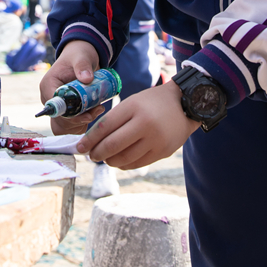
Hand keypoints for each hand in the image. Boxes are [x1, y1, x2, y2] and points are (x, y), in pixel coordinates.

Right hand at [39, 41, 103, 134]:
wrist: (82, 57)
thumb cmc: (79, 55)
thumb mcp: (82, 57)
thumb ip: (83, 66)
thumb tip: (86, 79)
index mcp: (48, 85)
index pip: (55, 106)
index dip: (70, 114)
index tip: (87, 114)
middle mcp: (49, 98)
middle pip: (60, 118)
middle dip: (80, 118)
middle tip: (98, 109)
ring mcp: (57, 105)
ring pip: (66, 124)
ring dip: (83, 121)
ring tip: (98, 108)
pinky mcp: (65, 110)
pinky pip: (71, 124)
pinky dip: (83, 122)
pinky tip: (94, 112)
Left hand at [76, 81, 199, 169]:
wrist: (186, 104)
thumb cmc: (152, 102)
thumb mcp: (132, 102)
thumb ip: (115, 119)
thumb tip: (93, 141)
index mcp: (134, 107)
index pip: (105, 126)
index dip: (89, 139)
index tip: (80, 147)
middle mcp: (145, 123)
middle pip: (113, 145)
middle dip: (97, 153)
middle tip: (91, 155)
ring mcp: (155, 139)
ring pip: (124, 158)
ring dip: (110, 161)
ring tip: (105, 158)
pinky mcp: (163, 151)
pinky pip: (138, 163)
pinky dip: (124, 164)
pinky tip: (119, 161)